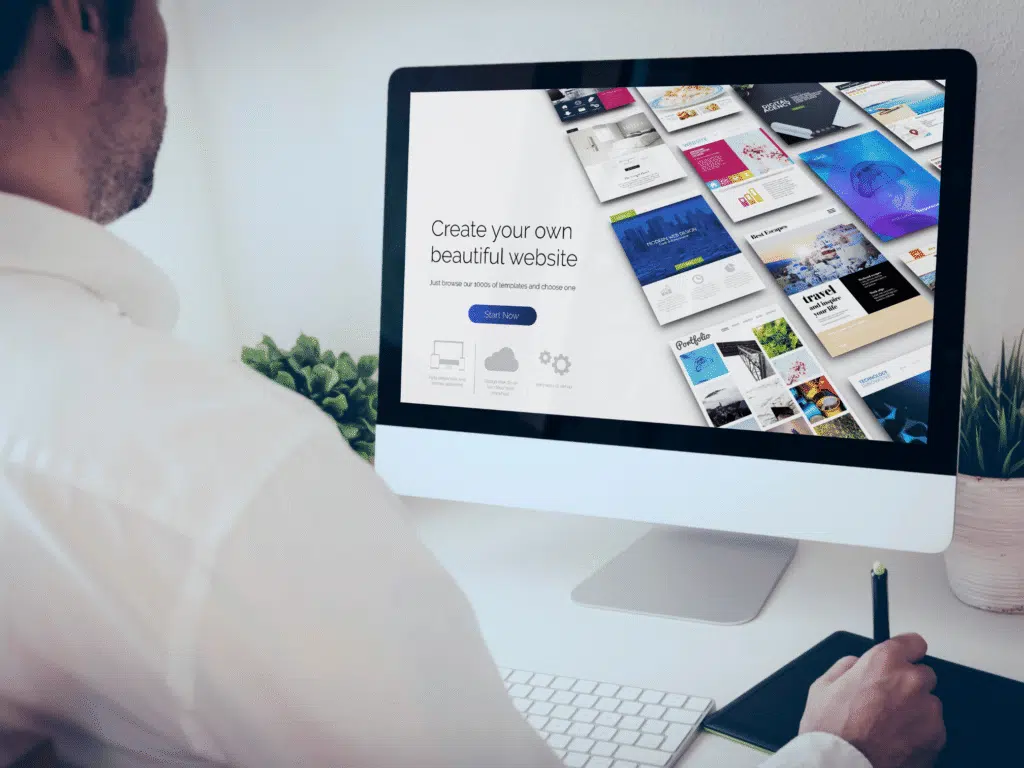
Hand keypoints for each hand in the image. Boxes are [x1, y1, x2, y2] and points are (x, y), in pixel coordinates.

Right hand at [799, 633, 945, 767]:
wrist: (844, 767)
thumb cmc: (832, 732)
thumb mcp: (822, 688)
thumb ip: (844, 668)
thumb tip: (854, 665)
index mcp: (884, 662)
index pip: (913, 643)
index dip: (907, 651)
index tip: (906, 657)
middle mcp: (911, 681)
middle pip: (923, 674)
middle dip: (908, 685)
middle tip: (886, 702)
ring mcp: (927, 710)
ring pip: (928, 704)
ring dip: (914, 711)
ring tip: (888, 727)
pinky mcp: (937, 737)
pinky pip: (933, 729)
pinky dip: (920, 734)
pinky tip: (896, 741)